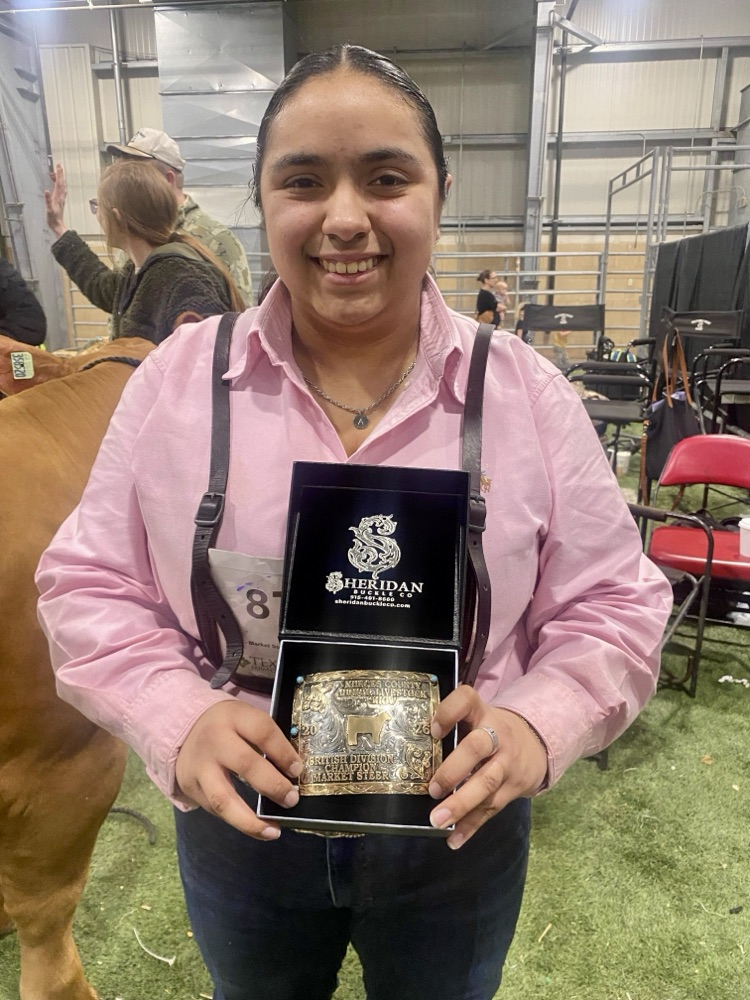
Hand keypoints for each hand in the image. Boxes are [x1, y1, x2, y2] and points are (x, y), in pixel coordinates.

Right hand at [44, 163, 67, 237]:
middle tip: (58, 166)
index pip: (59, 183)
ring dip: (60, 179)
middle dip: (60, 174)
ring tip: (56, 173)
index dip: (59, 174)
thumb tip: (46, 191)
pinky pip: (61, 191)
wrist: (57, 225)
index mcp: (57, 197)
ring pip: (62, 186)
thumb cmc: (53, 218)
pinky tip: (58, 185)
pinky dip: (60, 185)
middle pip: (61, 183)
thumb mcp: (49, 209)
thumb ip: (48, 200)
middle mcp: (61, 196)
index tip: (59, 166)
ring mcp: (61, 199)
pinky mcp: (60, 201)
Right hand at [175, 700, 302, 840]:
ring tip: (273, 831)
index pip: (262, 731)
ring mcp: (200, 766)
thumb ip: (267, 739)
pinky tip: (257, 828)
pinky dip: (238, 822)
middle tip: (291, 799)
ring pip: (223, 798)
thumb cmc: (228, 726)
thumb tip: (294, 771)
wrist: (185, 730)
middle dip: (273, 785)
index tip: (297, 770)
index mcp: (234, 716)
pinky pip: (216, 810)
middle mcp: (214, 740)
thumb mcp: (245, 719)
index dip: (283, 752)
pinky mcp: (191, 788)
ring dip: (250, 820)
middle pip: (245, 764)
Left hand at [428, 685, 547, 849]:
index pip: (467, 701)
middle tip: (433, 789)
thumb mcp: (478, 717)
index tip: (433, 730)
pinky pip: (492, 809)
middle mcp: (497, 735)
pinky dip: (472, 826)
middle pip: (477, 748)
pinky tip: (454, 839)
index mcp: (482, 713)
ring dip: (461, 804)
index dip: (450, 712)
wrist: (537, 744)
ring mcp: (507, 763)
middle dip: (454, 769)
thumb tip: (410, 745)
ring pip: (486, 783)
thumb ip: (453, 726)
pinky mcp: (513, 788)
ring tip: (437, 819)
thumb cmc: (491, 730)